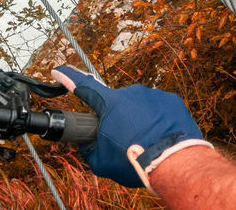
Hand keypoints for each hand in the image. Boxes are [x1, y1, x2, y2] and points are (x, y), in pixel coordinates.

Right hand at [52, 66, 210, 188]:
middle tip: (125, 141)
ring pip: (139, 106)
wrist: (177, 166)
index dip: (68, 77)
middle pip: (116, 103)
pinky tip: (160, 137)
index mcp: (109, 103)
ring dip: (139, 120)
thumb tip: (86, 145)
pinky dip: (157, 120)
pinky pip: (159, 108)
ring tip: (147, 143)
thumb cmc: (137, 162)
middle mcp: (130, 93)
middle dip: (117, 119)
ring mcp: (153, 95)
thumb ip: (89, 149)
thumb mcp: (102, 162)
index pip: (82, 85)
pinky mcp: (172, 101)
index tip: (58, 70)